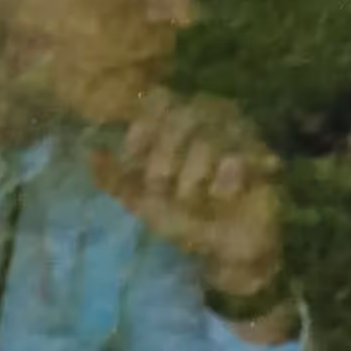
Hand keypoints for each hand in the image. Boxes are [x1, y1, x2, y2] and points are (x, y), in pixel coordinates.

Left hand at [87, 81, 289, 329]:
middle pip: (182, 114)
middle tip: (162, 188)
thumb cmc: (185, 220)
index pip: (159, 99)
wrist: (227, 251)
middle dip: (164, 156)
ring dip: (192, 174)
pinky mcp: (261, 157)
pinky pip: (237, 156)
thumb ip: (117, 179)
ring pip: (207, 137)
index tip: (133, 154)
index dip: (144, 124)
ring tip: (194, 199)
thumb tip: (89, 152)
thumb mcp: (144, 203)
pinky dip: (224, 179)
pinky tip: (222, 194)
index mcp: (179, 125)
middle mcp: (209, 121)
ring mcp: (237, 136)